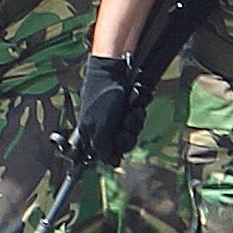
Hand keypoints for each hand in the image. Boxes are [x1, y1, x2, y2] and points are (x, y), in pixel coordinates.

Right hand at [70, 52, 149, 170]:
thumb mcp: (98, 127)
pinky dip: (139, 110)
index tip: (117, 149)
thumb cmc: (102, 95)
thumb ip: (103, 148)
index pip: (107, 154)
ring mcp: (119, 117)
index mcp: (92, 133)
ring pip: (134, 130)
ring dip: (134, 120)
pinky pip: (140, 116)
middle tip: (123, 124)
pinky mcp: (130, 107)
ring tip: (129, 109)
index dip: (115, 152)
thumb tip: (111, 162)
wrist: (114, 70)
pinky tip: (135, 103)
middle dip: (128, 134)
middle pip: (124, 143)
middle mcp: (106, 126)